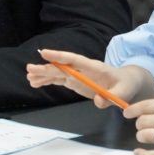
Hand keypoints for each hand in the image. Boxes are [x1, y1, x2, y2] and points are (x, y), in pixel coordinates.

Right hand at [27, 49, 153, 108]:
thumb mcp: (123, 92)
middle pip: (62, 67)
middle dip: (46, 68)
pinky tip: (35, 83)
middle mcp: (82, 69)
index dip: (60, 56)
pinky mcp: (75, 81)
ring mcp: (77, 74)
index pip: (75, 60)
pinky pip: (58, 80)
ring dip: (43, 74)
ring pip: (57, 72)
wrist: (125, 82)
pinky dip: (47, 81)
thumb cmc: (124, 85)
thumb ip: (111, 98)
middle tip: (29, 69)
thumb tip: (98, 101)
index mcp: (94, 68)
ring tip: (29, 78)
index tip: (45, 53)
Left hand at [124, 97, 153, 154]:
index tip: (127, 113)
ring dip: (141, 138)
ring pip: (145, 136)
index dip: (133, 109)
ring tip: (145, 139)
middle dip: (139, 125)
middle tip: (142, 128)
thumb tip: (147, 111)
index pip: (148, 105)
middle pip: (143, 121)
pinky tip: (139, 153)